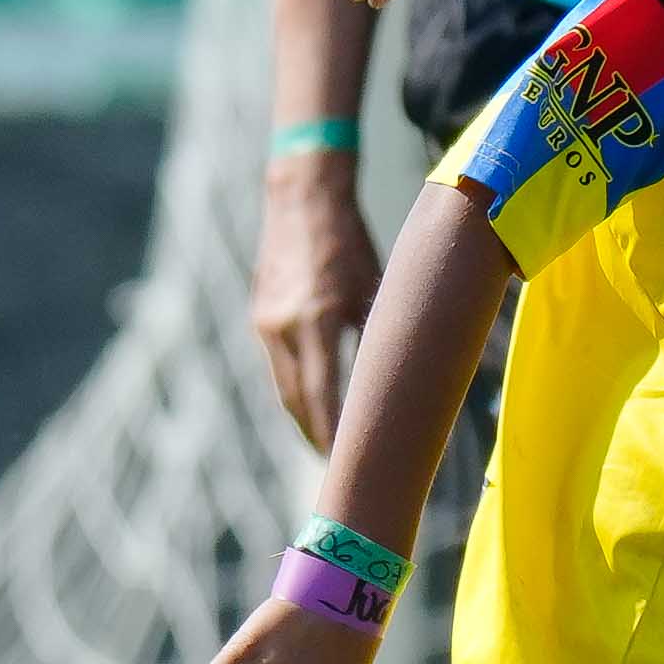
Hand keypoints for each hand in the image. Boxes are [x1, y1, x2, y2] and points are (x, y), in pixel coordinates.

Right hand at [247, 155, 379, 451]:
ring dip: (304, 417)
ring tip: (326, 444)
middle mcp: (283, 326)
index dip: (333, 434)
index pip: (322, 394)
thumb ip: (378, 333)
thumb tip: (402, 376)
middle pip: (296, 401)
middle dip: (316, 436)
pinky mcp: (260, 315)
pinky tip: (313, 401)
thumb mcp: (372, 286)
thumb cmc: (349, 240)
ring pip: (284, 386)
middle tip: (339, 467)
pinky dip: (297, 388)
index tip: (346, 462)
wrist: (301, 197)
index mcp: (315, 319)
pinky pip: (279, 364)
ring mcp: (266, 322)